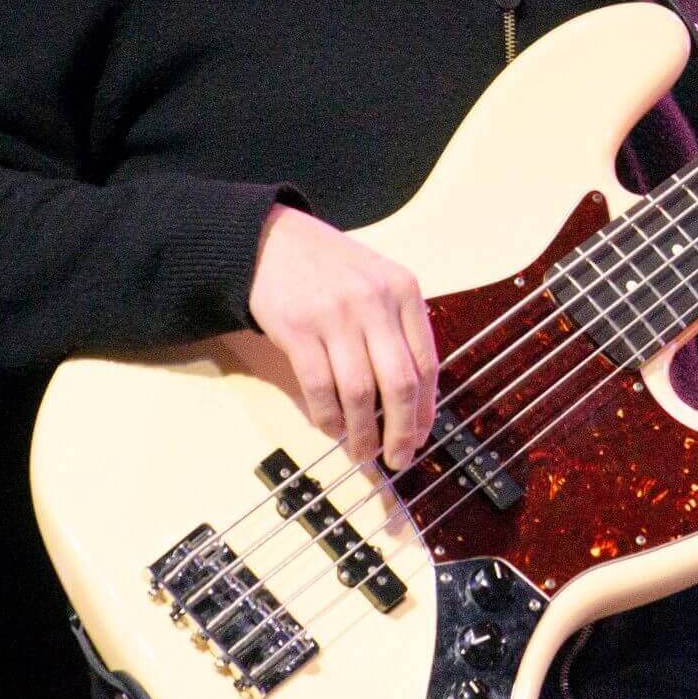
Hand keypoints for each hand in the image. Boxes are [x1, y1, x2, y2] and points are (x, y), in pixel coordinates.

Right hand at [247, 204, 438, 468]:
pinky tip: (332, 427)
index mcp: (404, 290)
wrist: (270, 240)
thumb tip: (410, 399)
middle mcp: (375, 302)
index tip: (422, 436)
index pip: (427, 362)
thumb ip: (397, 328)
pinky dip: (328, 416)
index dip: (426, 408)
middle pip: (399, 383)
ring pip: (360, 392)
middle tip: (399, 458)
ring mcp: (336, 315)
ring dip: (363, 432)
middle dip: (402, 430)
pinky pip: (320, 387)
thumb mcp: (378, 282)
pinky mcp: (298, 329)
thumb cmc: (329, 267)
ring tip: (362, 452)